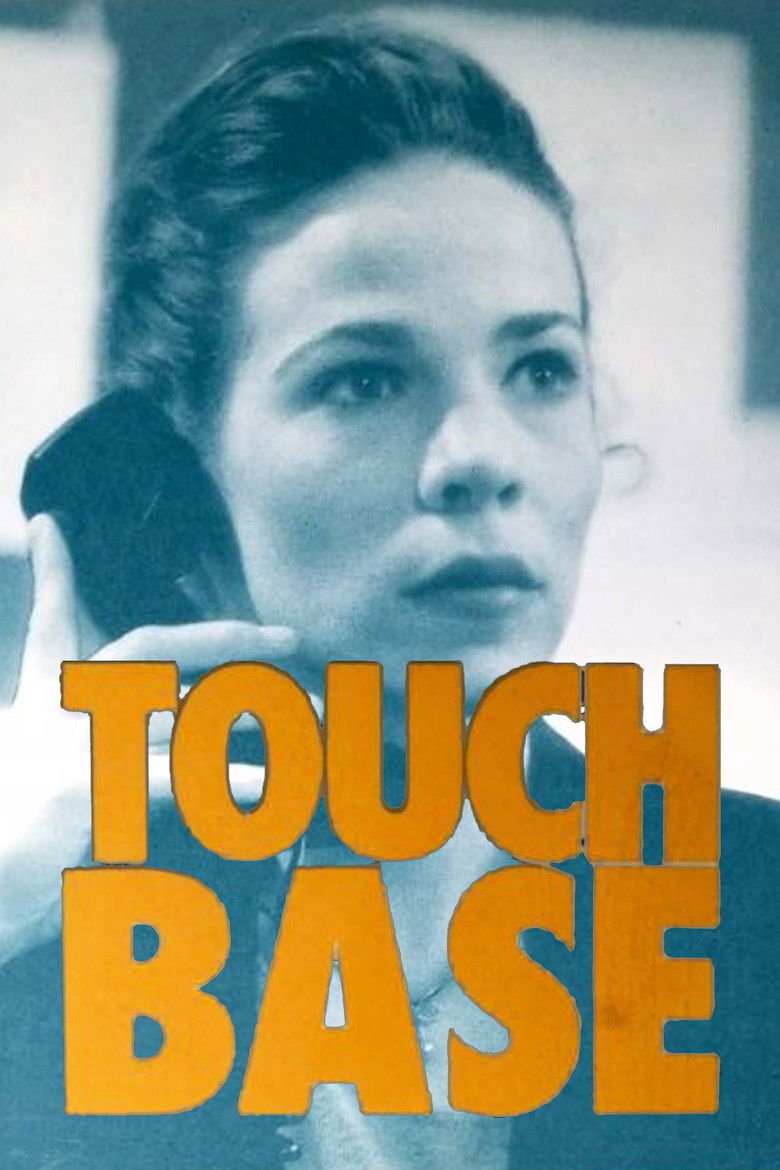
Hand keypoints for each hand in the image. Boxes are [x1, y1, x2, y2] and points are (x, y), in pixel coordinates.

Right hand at [0, 513, 300, 964]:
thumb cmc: (13, 842)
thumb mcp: (33, 770)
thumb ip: (77, 737)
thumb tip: (118, 710)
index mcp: (41, 702)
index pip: (49, 622)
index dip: (53, 573)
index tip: (49, 527)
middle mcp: (59, 711)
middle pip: (148, 649)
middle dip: (223, 637)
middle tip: (289, 637)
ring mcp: (75, 745)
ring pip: (183, 707)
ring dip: (255, 711)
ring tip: (315, 716)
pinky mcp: (93, 789)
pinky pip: (183, 773)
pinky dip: (235, 776)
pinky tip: (278, 781)